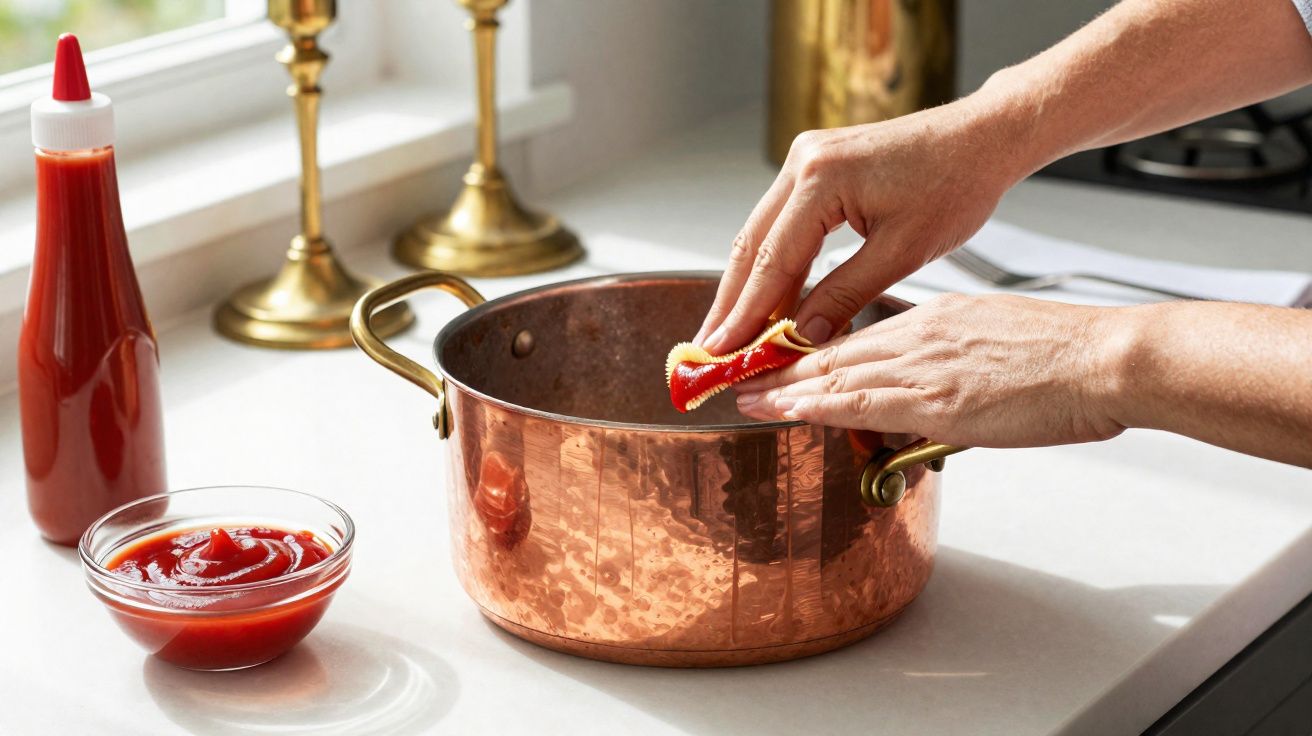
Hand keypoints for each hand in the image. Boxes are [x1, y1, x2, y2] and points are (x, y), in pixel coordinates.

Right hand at [695, 98, 1024, 353]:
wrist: (982, 138)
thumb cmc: (956, 185)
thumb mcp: (901, 252)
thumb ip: (844, 296)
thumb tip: (802, 338)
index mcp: (821, 179)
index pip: (771, 261)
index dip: (745, 313)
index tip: (722, 353)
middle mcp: (802, 161)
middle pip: (750, 245)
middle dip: (730, 303)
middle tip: (710, 351)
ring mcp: (805, 158)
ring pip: (761, 234)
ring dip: (747, 285)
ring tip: (730, 333)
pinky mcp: (815, 165)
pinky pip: (783, 222)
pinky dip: (773, 262)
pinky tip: (767, 298)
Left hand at [733, 294, 1128, 447]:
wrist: (1106, 359)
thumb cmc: (1069, 356)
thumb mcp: (1000, 344)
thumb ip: (957, 364)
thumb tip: (940, 389)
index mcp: (936, 319)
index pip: (857, 336)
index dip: (812, 352)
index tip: (779, 360)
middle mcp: (920, 334)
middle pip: (834, 351)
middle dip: (780, 366)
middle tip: (737, 374)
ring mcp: (924, 365)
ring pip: (835, 373)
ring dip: (783, 387)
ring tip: (741, 394)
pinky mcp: (935, 397)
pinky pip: (859, 400)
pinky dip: (814, 404)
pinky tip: (784, 409)